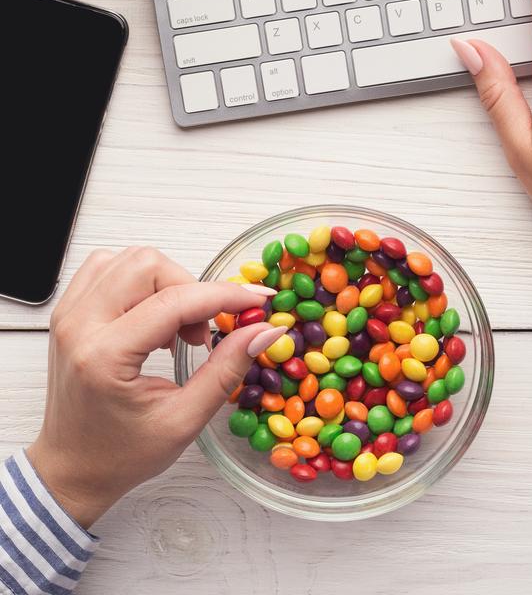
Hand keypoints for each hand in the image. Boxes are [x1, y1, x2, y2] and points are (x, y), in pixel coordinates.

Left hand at [27, 247, 283, 527]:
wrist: (70, 470)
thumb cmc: (121, 454)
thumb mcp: (185, 420)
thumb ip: (227, 369)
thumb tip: (264, 330)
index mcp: (103, 357)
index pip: (174, 300)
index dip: (225, 295)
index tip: (256, 302)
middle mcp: (78, 325)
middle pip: (148, 265)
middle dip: (191, 289)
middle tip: (202, 333)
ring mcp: (68, 314)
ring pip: (130, 259)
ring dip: (167, 284)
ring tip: (177, 327)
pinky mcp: (69, 311)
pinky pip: (109, 267)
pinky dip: (143, 283)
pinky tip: (154, 316)